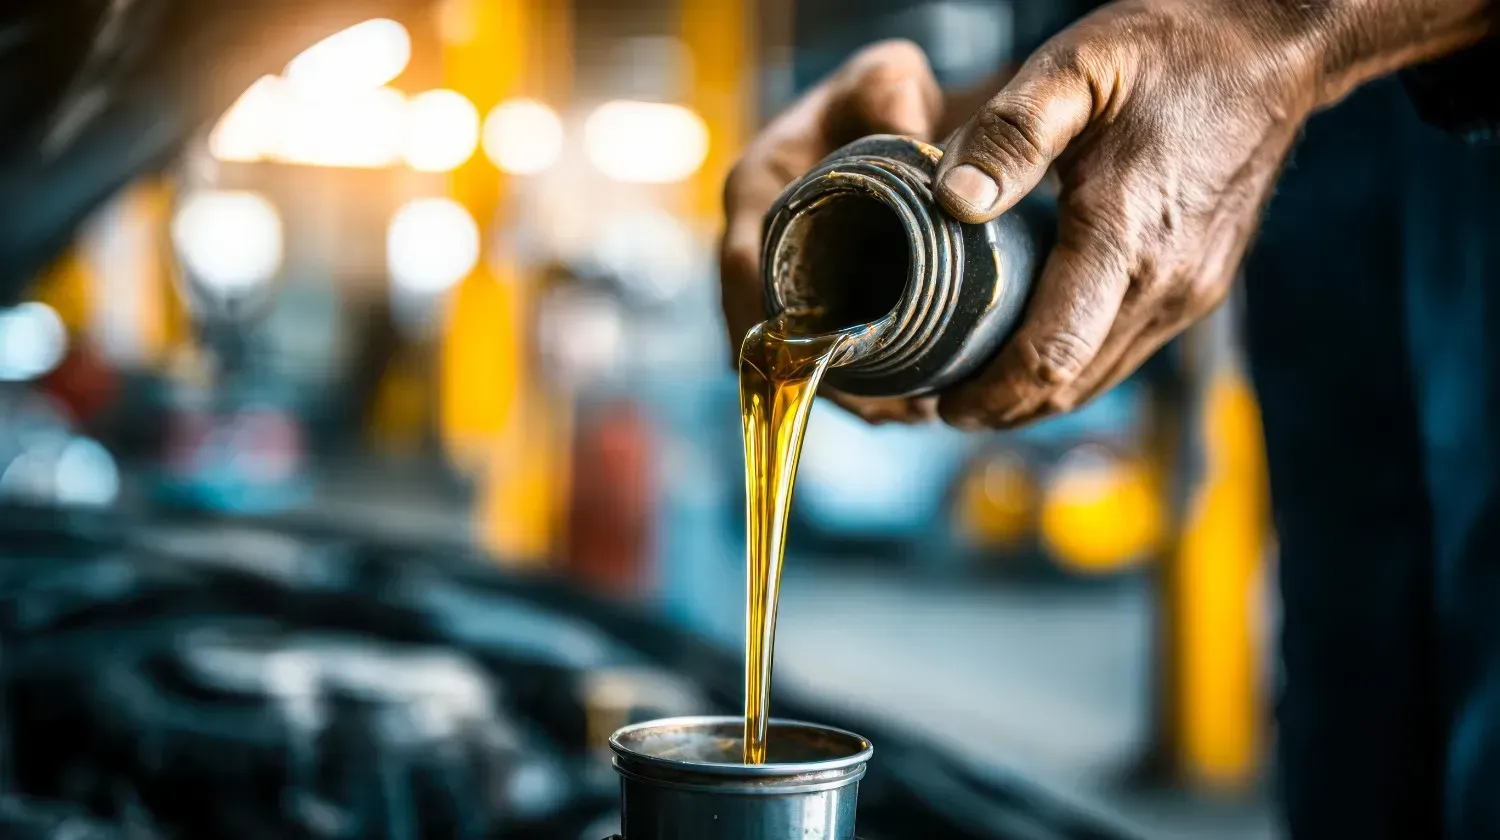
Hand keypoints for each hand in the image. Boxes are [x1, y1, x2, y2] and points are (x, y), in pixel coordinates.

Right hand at [720, 39, 943, 423]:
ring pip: (787, 353)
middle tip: (889, 410)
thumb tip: (910, 131)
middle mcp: (753, 239)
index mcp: (755, 189)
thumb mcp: (884, 79)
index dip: (779, 323)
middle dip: (818, 379)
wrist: (880, 114)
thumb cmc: (876, 95)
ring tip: (907, 416)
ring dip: (839, 394)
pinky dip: (850, 386)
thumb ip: (889, 93)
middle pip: (763, 330)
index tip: (834, 364)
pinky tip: (901, 408)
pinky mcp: (804, 300)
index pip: (746, 268)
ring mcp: (776, 276)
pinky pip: (810, 353)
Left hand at [931, 0, 1492, 428]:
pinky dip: (1073, 367)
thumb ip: (1010, 136)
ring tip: (972, 387)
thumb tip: (952, 202)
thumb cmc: (1168, 52)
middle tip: (935, 402)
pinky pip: (1124, 351)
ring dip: (1035, 397)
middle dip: (1001, 407)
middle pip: (1072, 385)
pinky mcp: (1199, 287)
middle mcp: (1167, 284)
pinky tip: (1030, 351)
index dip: (989, 395)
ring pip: (1100, 378)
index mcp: (1126, 237)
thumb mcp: (1075, 69)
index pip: (1051, 358)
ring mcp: (1190, 292)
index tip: (937, 403)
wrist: (1272, 49)